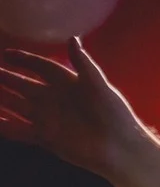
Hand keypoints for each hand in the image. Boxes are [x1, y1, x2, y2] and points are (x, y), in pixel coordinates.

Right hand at [0, 39, 148, 176]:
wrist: (120, 149)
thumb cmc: (114, 115)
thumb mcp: (99, 86)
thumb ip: (84, 64)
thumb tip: (72, 38)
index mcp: (68, 84)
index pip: (41, 67)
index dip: (25, 59)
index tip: (7, 53)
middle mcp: (55, 100)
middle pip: (23, 85)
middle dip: (5, 77)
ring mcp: (49, 119)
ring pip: (17, 106)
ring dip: (2, 99)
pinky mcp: (46, 138)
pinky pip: (20, 130)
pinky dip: (6, 126)